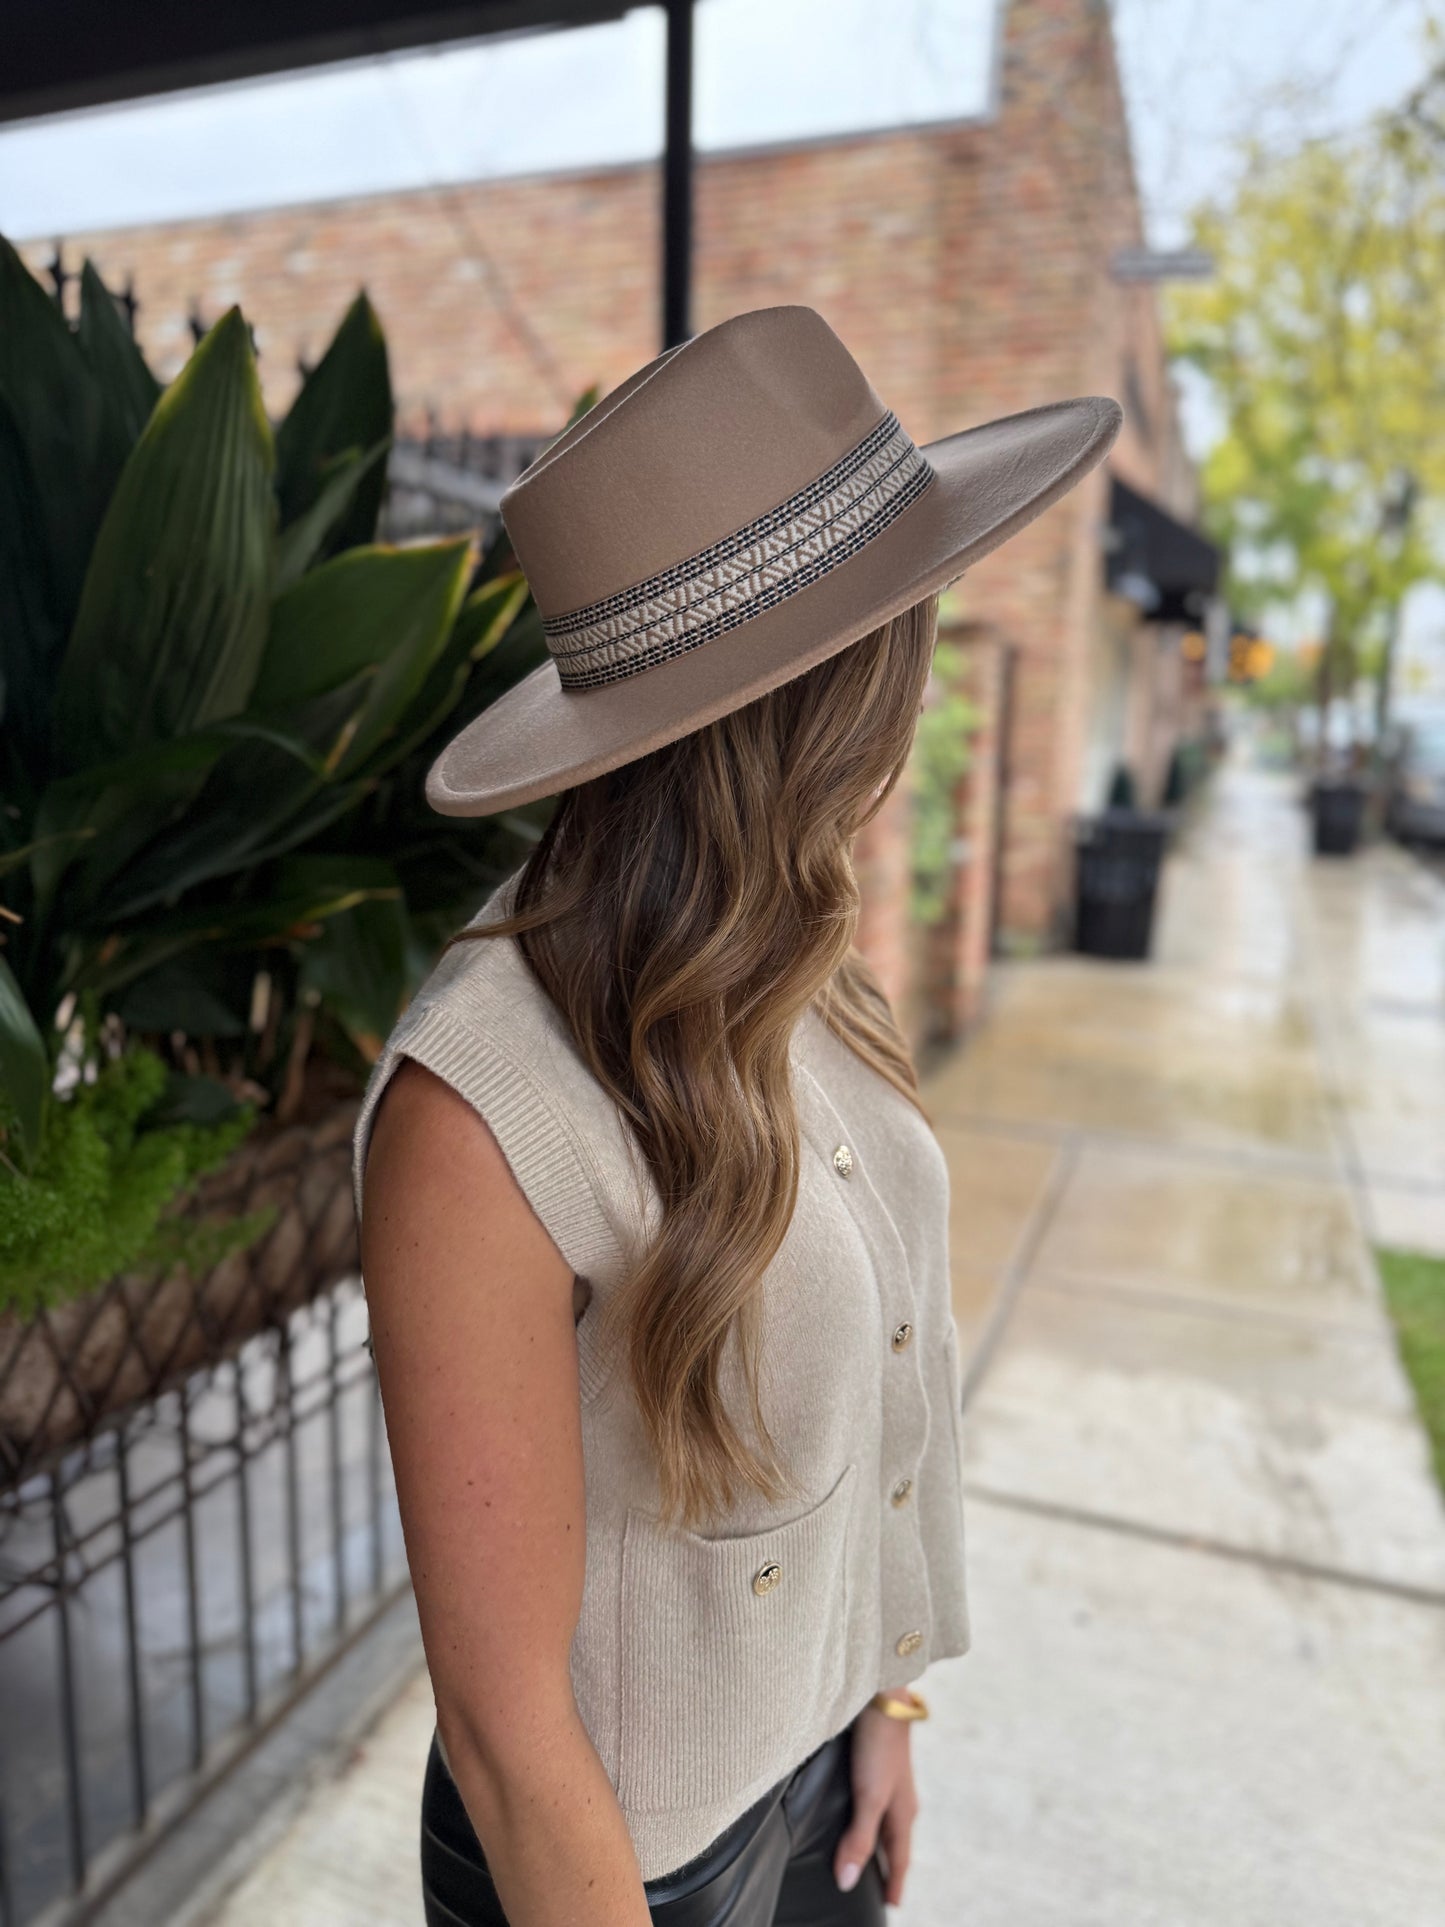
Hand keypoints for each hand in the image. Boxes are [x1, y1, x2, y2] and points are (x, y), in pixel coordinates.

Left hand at [833, 1703, 918, 1905]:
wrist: (882, 1697)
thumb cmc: (878, 1747)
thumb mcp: (868, 1797)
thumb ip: (859, 1838)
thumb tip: (847, 1881)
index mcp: (903, 1813)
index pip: (900, 1859)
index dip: (895, 1884)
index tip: (893, 1907)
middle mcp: (900, 1801)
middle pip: (895, 1843)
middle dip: (891, 1868)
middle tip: (883, 1890)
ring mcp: (891, 1783)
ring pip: (887, 1824)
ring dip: (881, 1844)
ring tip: (871, 1859)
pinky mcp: (878, 1767)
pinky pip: (877, 1806)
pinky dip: (872, 1822)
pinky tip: (861, 1816)